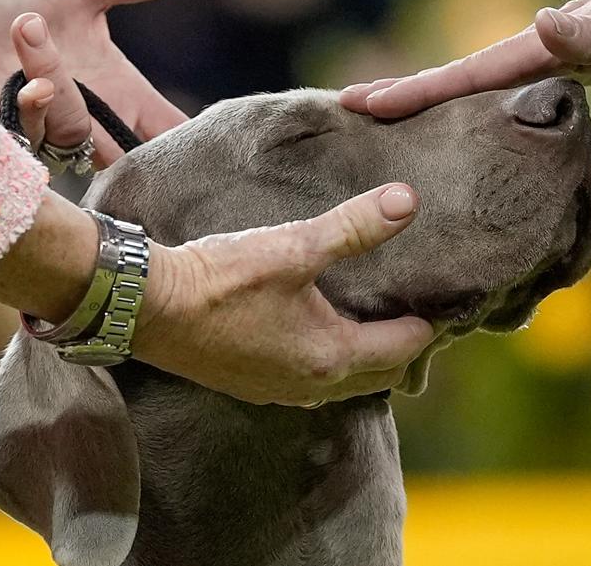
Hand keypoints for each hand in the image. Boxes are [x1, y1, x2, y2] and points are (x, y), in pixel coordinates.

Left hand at [0, 0, 201, 163]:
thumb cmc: (11, 8)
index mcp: (118, 94)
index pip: (168, 132)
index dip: (189, 144)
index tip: (207, 141)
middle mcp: (89, 123)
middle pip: (134, 154)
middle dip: (133, 138)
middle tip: (115, 92)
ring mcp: (51, 139)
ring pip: (76, 133)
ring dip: (57, 85)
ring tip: (28, 30)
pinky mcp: (10, 148)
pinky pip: (32, 140)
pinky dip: (29, 105)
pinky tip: (16, 78)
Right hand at [11, 39, 434, 405]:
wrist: (146, 305)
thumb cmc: (220, 278)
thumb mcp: (292, 245)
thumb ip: (353, 226)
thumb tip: (407, 201)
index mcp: (331, 355)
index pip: (404, 346)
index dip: (429, 323)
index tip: (445, 300)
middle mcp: (309, 384)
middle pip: (380, 374)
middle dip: (404, 347)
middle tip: (418, 312)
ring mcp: (277, 390)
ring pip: (345, 383)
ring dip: (367, 359)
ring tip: (377, 323)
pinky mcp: (250, 384)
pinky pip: (309, 382)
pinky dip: (330, 363)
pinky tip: (321, 336)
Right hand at [340, 0, 590, 117]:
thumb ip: (590, 32)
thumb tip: (538, 22)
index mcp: (534, 50)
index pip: (461, 76)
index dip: (413, 91)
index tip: (363, 103)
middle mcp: (526, 54)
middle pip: (450, 80)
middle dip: (399, 93)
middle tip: (345, 108)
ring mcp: (536, 63)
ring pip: (465, 86)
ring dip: (421, 98)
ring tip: (380, 115)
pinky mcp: (552, 73)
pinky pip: (491, 92)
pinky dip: (459, 103)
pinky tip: (450, 120)